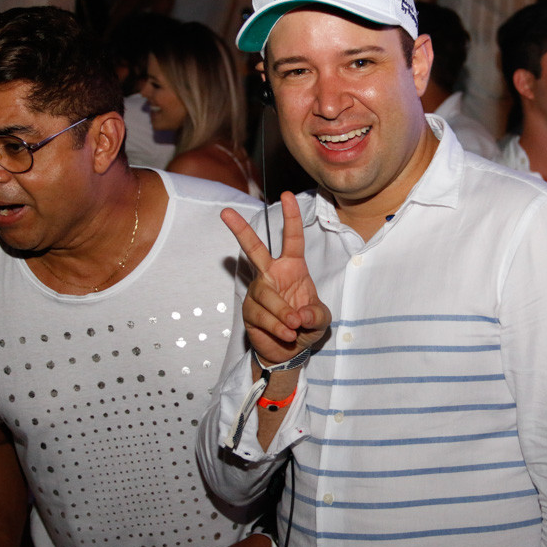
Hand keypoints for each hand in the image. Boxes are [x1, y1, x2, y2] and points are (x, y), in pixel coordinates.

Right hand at [221, 192, 330, 364]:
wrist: (289, 350)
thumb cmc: (305, 325)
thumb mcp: (320, 319)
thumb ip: (316, 314)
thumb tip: (300, 314)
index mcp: (292, 267)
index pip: (291, 239)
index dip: (291, 217)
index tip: (286, 195)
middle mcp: (271, 274)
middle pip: (254, 249)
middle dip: (240, 230)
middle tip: (226, 212)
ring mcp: (257, 292)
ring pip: (267, 296)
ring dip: (283, 313)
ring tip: (294, 326)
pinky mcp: (249, 311)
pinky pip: (261, 316)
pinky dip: (277, 327)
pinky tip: (286, 334)